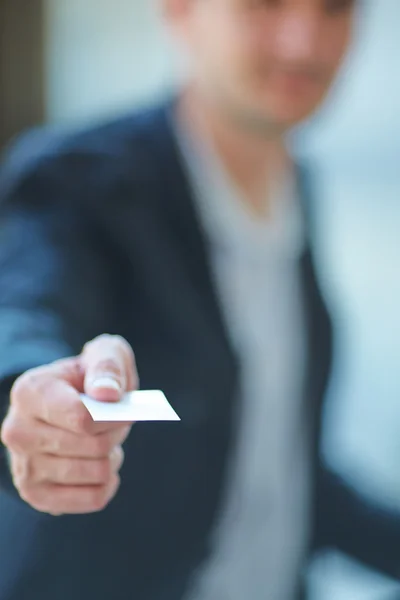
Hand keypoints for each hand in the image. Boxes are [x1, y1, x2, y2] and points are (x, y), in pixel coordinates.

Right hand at [0, 334, 137, 514]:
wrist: (64, 405)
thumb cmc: (88, 377)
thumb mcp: (104, 353)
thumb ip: (108, 364)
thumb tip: (108, 394)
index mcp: (29, 392)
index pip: (82, 418)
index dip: (114, 416)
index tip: (122, 407)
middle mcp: (17, 431)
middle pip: (93, 447)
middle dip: (116, 434)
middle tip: (116, 423)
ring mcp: (24, 467)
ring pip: (96, 473)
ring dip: (113, 457)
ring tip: (106, 441)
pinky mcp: (37, 495)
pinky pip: (94, 498)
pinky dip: (109, 482)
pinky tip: (100, 464)